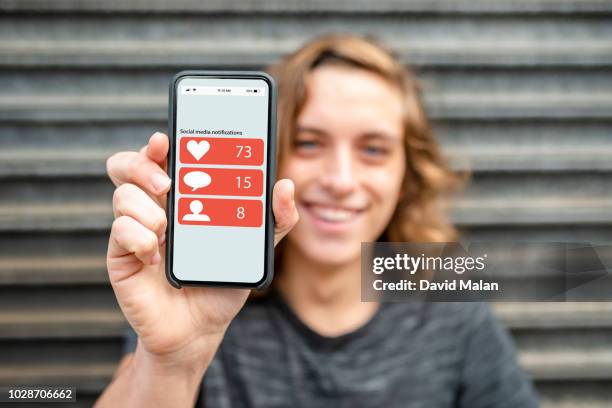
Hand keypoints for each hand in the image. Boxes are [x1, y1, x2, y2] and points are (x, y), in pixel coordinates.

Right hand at [106, 132, 298, 366]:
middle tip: (167, 185)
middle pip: (128, 165)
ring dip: (147, 209)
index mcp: (182, 197)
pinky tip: (158, 258)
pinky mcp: (122, 255)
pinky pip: (119, 231)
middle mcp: (154, 207)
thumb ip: (274, 219)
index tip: (167, 139)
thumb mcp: (256, 249)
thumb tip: (285, 186)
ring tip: (168, 230)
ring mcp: (135, 229)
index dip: (160, 143)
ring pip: (122, 195)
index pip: (163, 158)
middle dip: (142, 164)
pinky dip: (140, 239)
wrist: (200, 328)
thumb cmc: (223, 280)